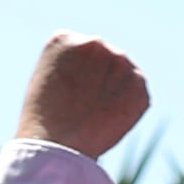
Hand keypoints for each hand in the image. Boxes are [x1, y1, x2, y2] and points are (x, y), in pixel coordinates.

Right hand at [13, 34, 149, 160]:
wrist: (58, 145)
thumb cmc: (43, 116)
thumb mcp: (47, 77)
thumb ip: (73, 63)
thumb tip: (102, 68)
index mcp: (65, 38)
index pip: (78, 49)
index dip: (72, 71)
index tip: (63, 89)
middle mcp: (96, 43)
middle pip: (102, 58)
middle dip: (97, 77)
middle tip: (80, 103)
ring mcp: (121, 62)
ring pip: (122, 74)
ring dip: (113, 89)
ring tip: (93, 112)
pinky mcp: (139, 84)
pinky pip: (136, 92)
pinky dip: (126, 104)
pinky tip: (108, 117)